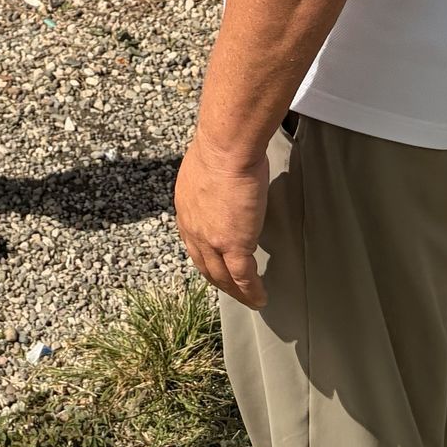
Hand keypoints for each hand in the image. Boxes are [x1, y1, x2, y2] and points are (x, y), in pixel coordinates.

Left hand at [175, 132, 270, 307]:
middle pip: (204, 264)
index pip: (193, 242)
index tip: (215, 264)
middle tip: (231, 289)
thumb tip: (222, 182)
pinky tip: (260, 299)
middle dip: (218, 280)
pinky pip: (243, 277)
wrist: (226, 148)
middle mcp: (193, 228)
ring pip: (222, 277)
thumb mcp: (205, 168)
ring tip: (247, 299)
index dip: (205, 256)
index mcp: (185, 209)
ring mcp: (213, 240)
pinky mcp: (234, 245)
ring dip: (235, 292)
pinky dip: (252, 292)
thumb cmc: (222, 147)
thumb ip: (210, 183)